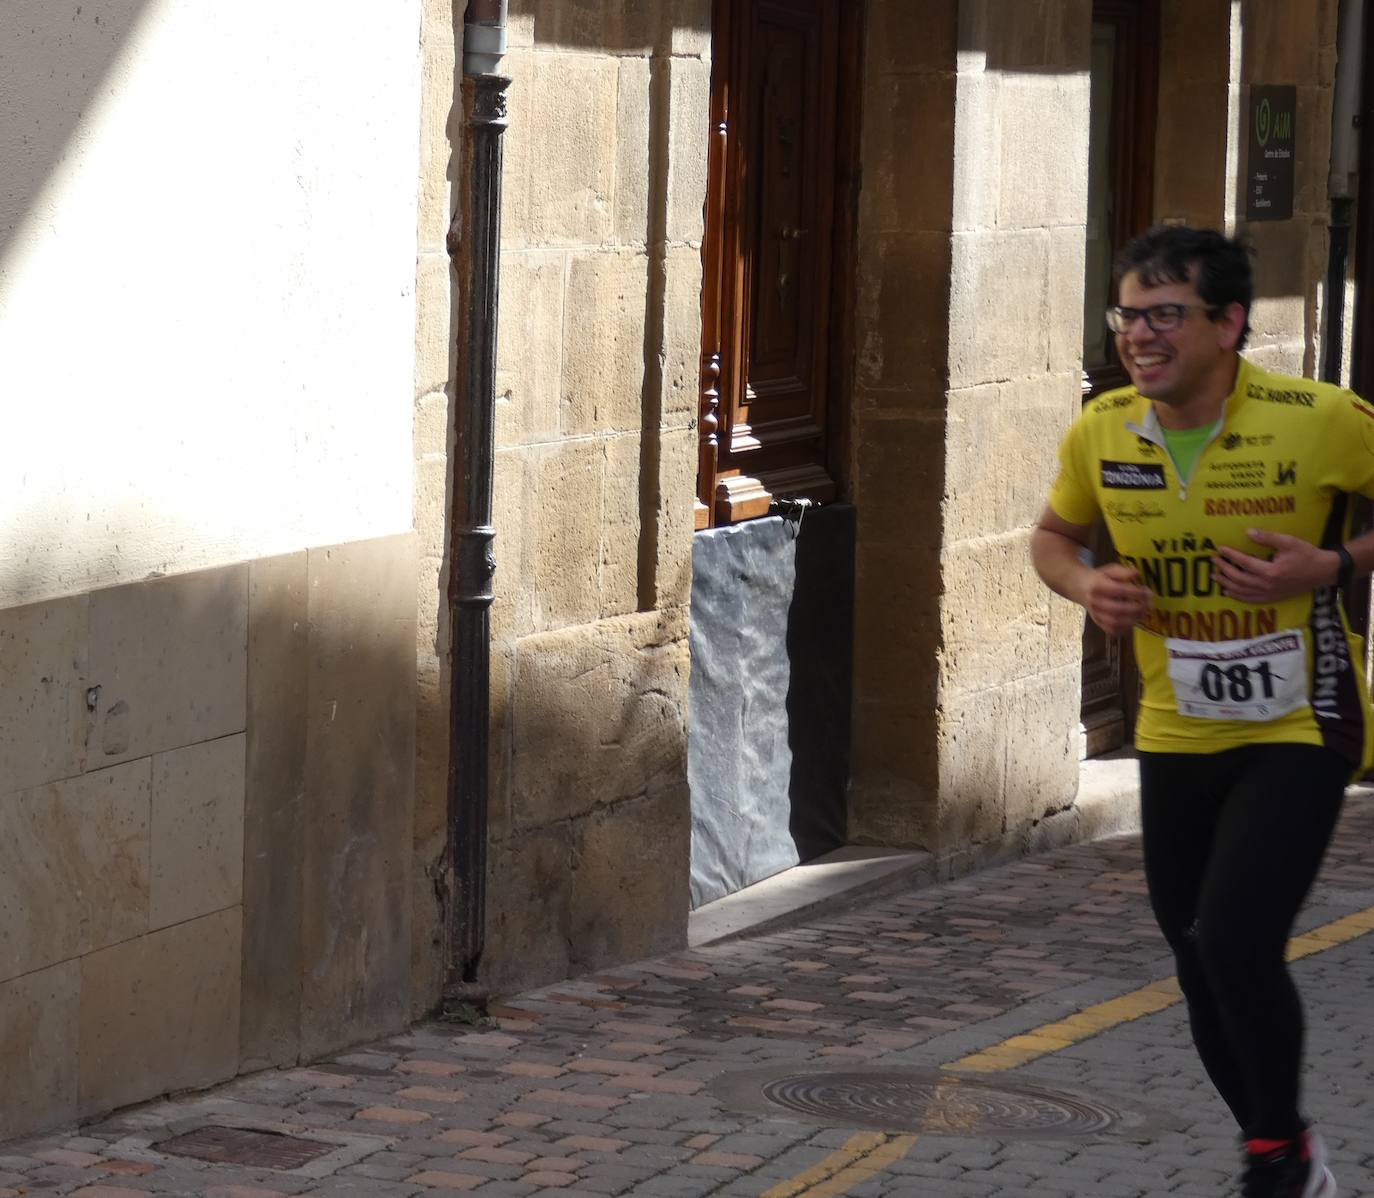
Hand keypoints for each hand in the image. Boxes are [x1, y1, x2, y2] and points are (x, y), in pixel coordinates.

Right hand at [1082, 562, 1152, 635]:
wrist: (1080, 587)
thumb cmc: (1099, 578)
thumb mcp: (1109, 570)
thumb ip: (1123, 572)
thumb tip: (1137, 573)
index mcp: (1097, 586)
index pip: (1119, 590)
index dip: (1136, 593)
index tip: (1148, 592)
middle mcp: (1095, 601)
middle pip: (1118, 609)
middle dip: (1137, 609)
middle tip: (1149, 605)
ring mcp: (1095, 613)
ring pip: (1115, 622)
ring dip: (1132, 620)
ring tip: (1144, 614)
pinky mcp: (1097, 622)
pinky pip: (1111, 630)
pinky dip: (1124, 628)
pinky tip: (1133, 622)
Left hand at [1212, 528, 1338, 603]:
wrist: (1323, 572)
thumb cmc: (1307, 555)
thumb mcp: (1289, 542)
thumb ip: (1268, 538)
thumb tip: (1248, 532)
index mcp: (1271, 571)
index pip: (1244, 563)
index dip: (1230, 555)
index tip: (1219, 549)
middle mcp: (1268, 585)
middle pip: (1239, 579)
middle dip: (1224, 569)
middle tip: (1214, 561)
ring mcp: (1269, 594)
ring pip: (1242, 591)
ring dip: (1226, 583)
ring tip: (1214, 576)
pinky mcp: (1272, 598)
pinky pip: (1250, 600)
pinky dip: (1237, 596)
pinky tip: (1228, 591)